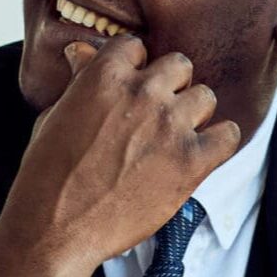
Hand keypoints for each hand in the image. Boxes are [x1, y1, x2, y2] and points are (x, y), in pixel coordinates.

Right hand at [0, 38, 241, 276]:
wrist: (55, 229)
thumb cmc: (47, 175)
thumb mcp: (54, 116)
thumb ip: (79, 81)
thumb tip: (82, 52)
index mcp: (104, 76)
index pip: (136, 47)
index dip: (134, 68)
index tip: (132, 88)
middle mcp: (142, 93)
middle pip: (179, 65)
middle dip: (170, 86)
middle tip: (157, 114)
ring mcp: (169, 126)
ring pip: (205, 97)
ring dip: (193, 114)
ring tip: (175, 139)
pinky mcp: (191, 161)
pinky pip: (228, 135)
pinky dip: (220, 142)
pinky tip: (203, 154)